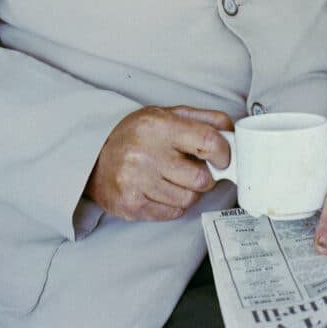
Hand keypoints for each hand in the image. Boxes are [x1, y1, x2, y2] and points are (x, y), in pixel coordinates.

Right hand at [85, 105, 233, 221]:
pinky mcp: (131, 205)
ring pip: (188, 199)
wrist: (93, 155)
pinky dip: (174, 204)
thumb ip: (203, 118)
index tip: (223, 157)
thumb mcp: (167, 114)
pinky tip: (163, 190)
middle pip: (201, 178)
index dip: (223, 152)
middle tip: (198, 170)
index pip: (207, 141)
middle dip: (206, 176)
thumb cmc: (137, 133)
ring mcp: (137, 182)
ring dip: (189, 192)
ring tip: (176, 179)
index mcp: (160, 126)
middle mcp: (147, 154)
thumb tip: (233, 130)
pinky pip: (172, 213)